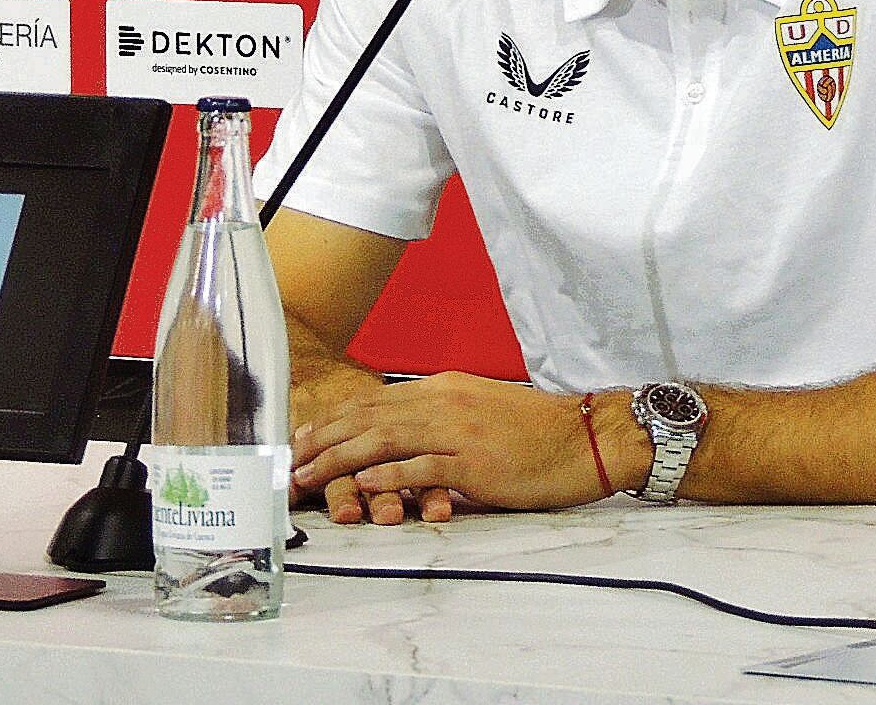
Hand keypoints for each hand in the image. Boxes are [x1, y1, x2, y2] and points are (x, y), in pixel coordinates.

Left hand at [292, 372, 609, 512]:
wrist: (585, 438)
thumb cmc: (535, 430)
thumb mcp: (479, 407)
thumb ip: (440, 414)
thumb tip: (404, 428)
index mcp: (443, 388)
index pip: (374, 399)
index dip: (334, 417)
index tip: (304, 434)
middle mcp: (444, 402)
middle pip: (368, 416)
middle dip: (323, 437)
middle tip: (290, 458)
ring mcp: (458, 431)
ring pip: (384, 439)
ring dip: (340, 458)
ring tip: (309, 475)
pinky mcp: (473, 462)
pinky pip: (421, 468)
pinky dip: (387, 477)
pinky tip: (361, 487)